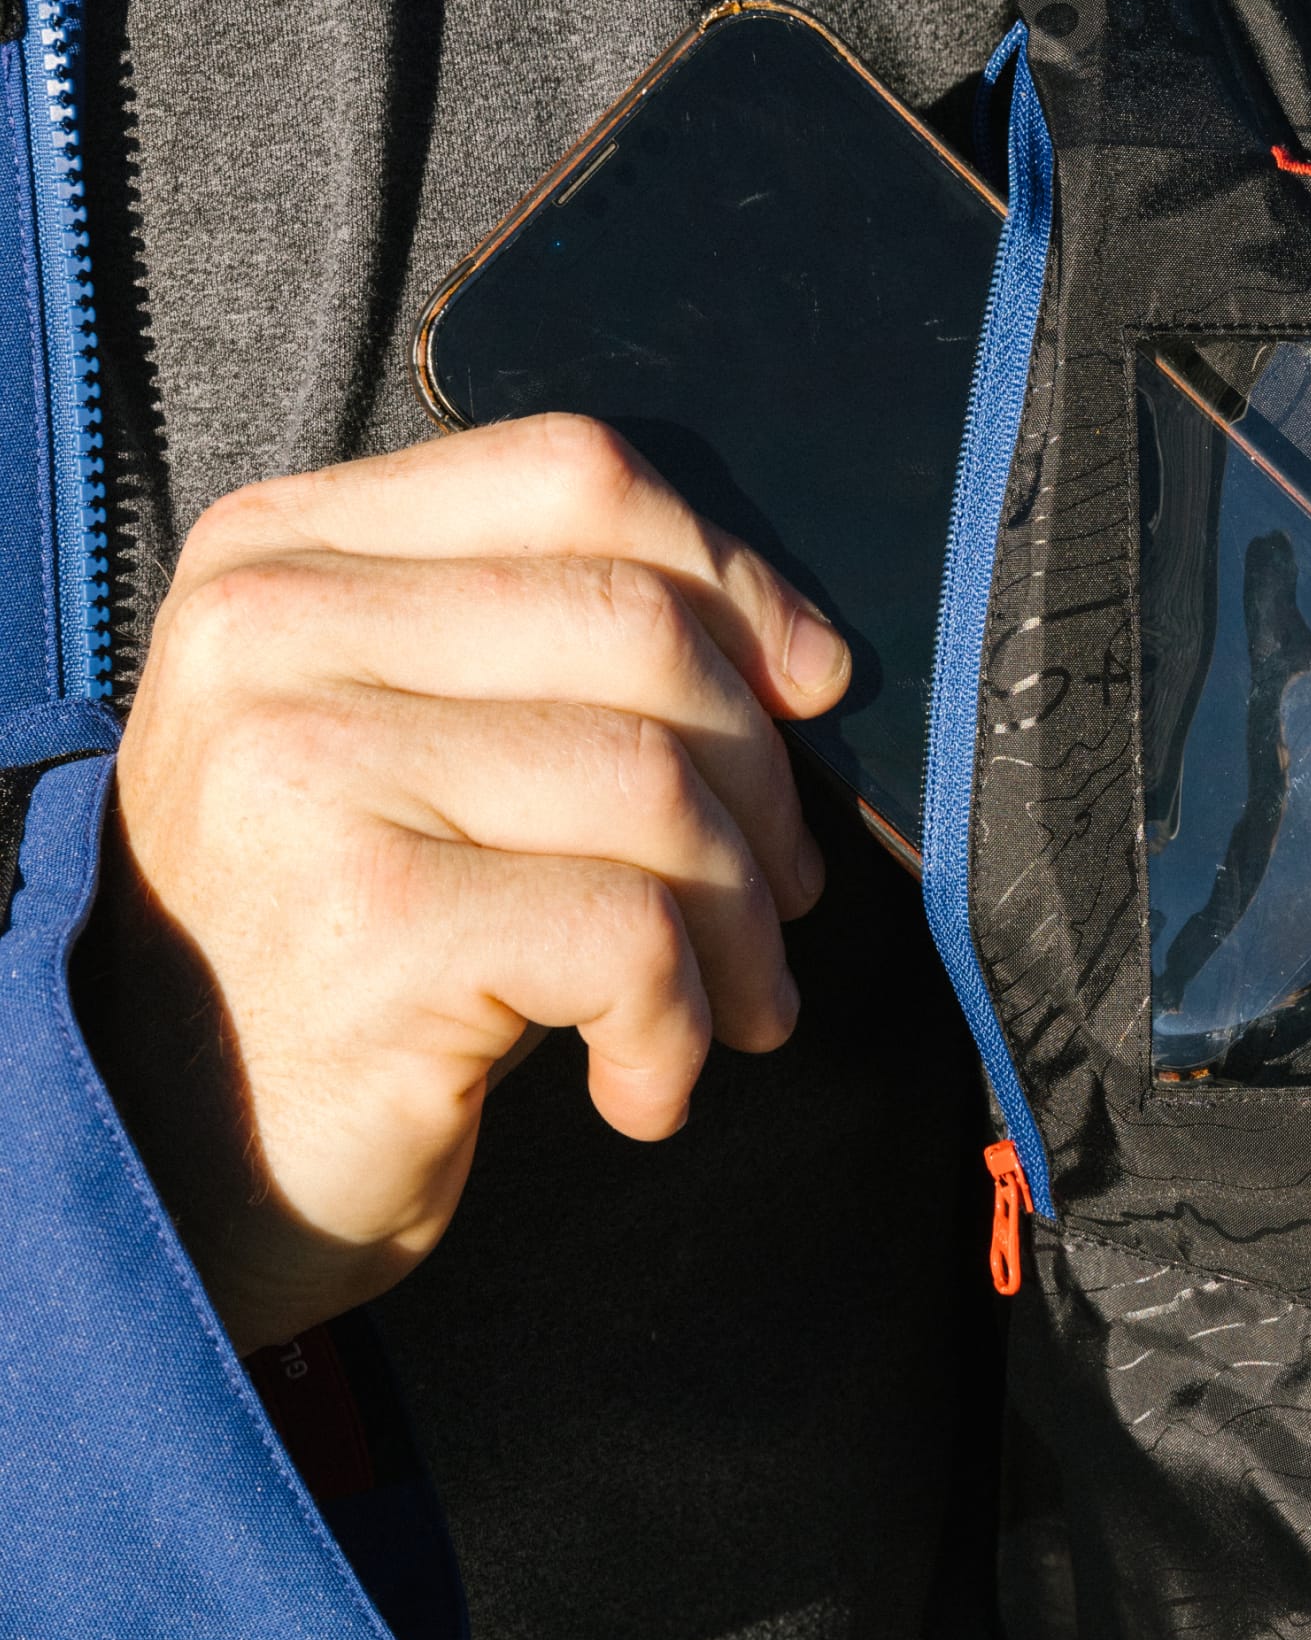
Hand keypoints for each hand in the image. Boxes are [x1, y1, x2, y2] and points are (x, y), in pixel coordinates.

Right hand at [73, 415, 849, 1354]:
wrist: (173, 1165)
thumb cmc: (331, 948)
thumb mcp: (398, 740)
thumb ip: (538, 648)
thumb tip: (803, 658)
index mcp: (283, 551)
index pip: (571, 473)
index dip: (732, 575)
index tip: (808, 688)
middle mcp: (275, 632)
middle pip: (638, 624)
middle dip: (760, 777)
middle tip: (782, 896)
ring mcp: (309, 768)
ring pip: (652, 781)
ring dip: (740, 920)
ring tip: (736, 1003)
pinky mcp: (369, 921)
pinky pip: (629, 933)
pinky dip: (679, 1025)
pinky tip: (642, 1085)